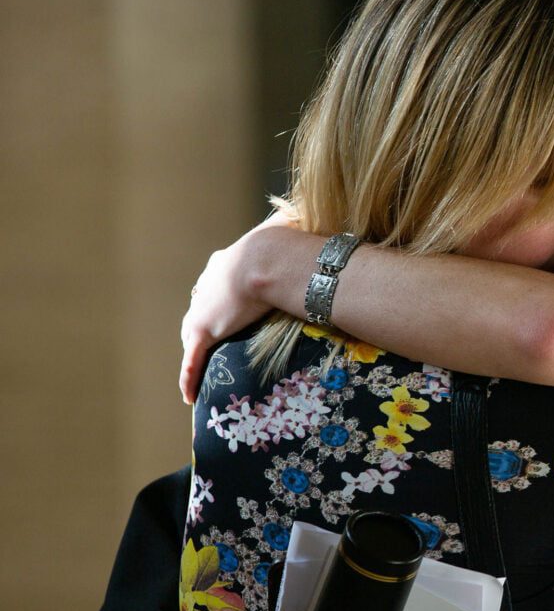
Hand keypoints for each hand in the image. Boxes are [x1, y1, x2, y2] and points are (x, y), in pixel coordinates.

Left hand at [179, 213, 291, 404]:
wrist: (271, 259)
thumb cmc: (285, 243)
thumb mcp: (289, 227)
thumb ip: (294, 225)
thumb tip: (308, 216)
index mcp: (226, 261)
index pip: (218, 280)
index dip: (223, 293)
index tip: (231, 301)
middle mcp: (208, 285)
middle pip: (202, 307)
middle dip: (207, 320)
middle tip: (216, 335)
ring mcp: (204, 309)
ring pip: (193, 335)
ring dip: (197, 350)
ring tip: (203, 367)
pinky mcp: (205, 331)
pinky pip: (192, 361)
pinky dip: (189, 377)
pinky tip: (188, 394)